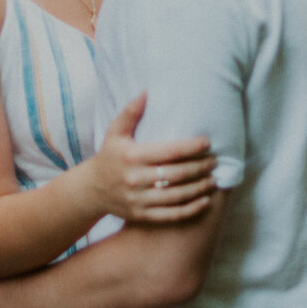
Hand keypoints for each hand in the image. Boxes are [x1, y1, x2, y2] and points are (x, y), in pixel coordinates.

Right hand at [91, 95, 217, 223]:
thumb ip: (131, 112)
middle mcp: (135, 179)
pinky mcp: (142, 215)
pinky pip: (171, 215)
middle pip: (176, 174)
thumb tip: (147, 92)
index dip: (191, 147)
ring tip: (213, 180)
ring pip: (176, 196)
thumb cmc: (109, 156)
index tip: (207, 143)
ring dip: (199, 188)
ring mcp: (139, 200)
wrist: (91, 190)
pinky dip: (190, 210)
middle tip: (214, 162)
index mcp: (132, 156)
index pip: (168, 152)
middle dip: (200, 168)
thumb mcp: (115, 132)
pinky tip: (204, 201)